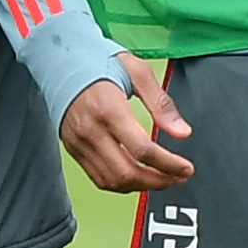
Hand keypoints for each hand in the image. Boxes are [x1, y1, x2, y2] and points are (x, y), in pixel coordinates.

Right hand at [59, 52, 194, 193]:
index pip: (142, 150)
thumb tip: (182, 132)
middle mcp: (91, 131)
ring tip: (163, 179)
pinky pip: (98, 178)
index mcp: (109, 109)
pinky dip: (122, 184)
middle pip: (127, 173)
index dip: (168, 165)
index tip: (186, 169)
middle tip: (179, 177)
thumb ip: (161, 104)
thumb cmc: (100, 62)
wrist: (61, 61)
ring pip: (112, 182)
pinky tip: (138, 177)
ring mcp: (79, 143)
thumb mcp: (137, 71)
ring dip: (141, 186)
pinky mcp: (73, 149)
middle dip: (158, 181)